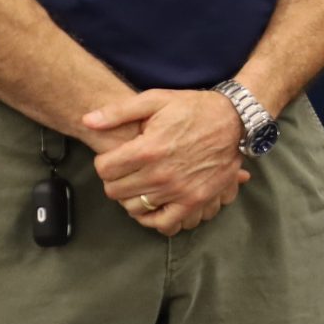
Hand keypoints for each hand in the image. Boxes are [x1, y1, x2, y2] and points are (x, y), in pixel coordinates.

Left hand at [86, 89, 251, 234]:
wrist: (235, 120)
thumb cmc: (193, 109)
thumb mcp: (155, 99)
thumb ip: (118, 111)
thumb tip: (88, 120)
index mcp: (147, 150)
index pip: (104, 169)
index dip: (106, 162)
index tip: (116, 157)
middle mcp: (160, 175)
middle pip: (115, 191)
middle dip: (116, 179)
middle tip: (128, 169)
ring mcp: (178, 191)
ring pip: (135, 208)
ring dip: (133, 197)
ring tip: (141, 183)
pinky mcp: (195, 201)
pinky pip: (164, 224)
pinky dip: (154, 219)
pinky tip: (153, 205)